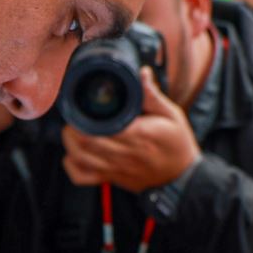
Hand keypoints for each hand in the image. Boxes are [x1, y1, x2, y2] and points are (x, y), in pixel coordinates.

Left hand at [61, 70, 199, 192]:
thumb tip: (141, 73)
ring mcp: (116, 170)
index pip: (103, 127)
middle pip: (86, 143)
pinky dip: (71, 166)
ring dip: (70, 143)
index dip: (87, 117)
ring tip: (73, 131)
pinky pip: (83, 178)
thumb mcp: (172, 115)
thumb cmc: (177, 144)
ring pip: (81, 159)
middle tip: (75, 116)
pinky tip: (74, 154)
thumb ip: (153, 95)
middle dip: (74, 127)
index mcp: (139, 135)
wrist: (182, 176)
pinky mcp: (112, 179)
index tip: (84, 105)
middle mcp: (125, 155)